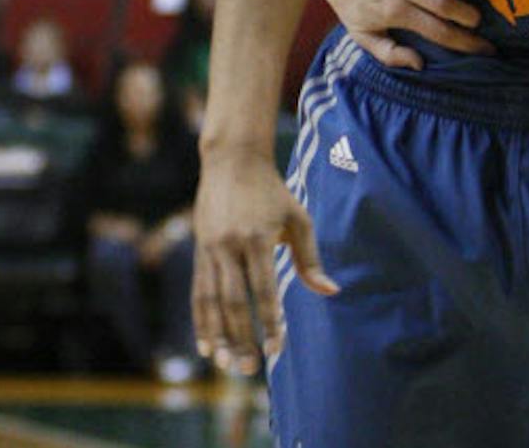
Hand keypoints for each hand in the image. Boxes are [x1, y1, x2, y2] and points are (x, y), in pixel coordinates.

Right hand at [192, 148, 335, 374]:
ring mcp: (210, 248)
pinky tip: (206, 346)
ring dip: (217, 336)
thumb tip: (330, 292)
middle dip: (241, 337)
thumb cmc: (272, 192)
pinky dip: (201, 321)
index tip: (277, 347)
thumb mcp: (298, 219)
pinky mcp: (199, 251)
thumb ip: (311, 259)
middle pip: (233, 301)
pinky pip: (198, 292)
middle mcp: (230, 245)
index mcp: (257, 238)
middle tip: (251, 367)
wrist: (231, 160)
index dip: (270, 320)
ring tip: (226, 364)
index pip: (264, 288)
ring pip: (211, 301)